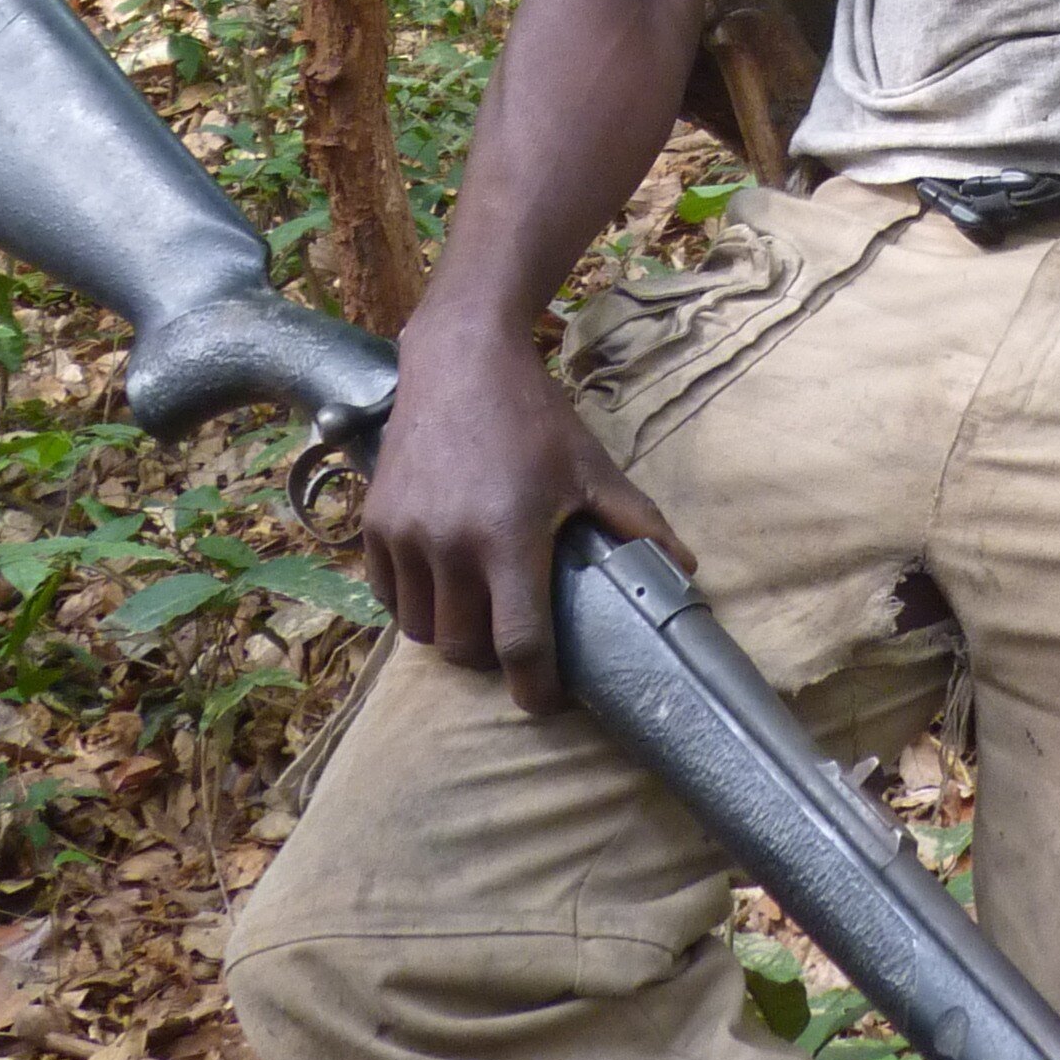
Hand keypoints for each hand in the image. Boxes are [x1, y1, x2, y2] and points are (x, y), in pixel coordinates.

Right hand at [361, 313, 690, 714]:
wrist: (460, 361)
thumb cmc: (532, 416)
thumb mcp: (590, 467)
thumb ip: (635, 522)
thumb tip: (684, 570)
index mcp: (509, 537)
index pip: (518, 645)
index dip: (535, 688)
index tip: (548, 698)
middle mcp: (450, 545)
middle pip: (466, 648)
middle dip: (494, 659)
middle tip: (517, 640)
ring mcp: (406, 536)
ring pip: (422, 630)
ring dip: (452, 634)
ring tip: (478, 610)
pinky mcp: (375, 525)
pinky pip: (390, 596)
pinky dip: (415, 603)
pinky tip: (442, 582)